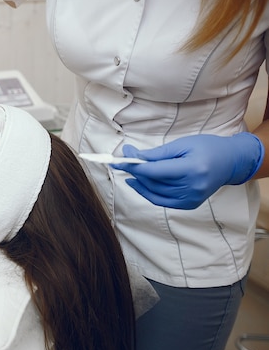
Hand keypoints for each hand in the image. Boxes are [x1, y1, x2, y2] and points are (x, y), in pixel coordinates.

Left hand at [112, 133, 263, 209]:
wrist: (231, 162)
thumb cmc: (207, 148)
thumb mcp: (182, 144)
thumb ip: (157, 153)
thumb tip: (132, 155)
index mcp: (192, 169)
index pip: (154, 171)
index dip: (134, 166)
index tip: (119, 160)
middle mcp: (192, 187)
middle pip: (153, 182)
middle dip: (135, 172)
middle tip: (122, 162)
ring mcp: (191, 199)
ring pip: (155, 193)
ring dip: (139, 183)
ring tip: (128, 172)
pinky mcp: (189, 205)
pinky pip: (162, 201)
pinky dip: (147, 193)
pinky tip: (137, 184)